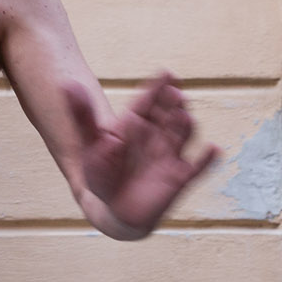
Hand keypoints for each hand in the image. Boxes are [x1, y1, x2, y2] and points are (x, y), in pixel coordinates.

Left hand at [67, 73, 218, 235]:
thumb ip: (81, 115)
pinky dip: (206, 160)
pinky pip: (196, 169)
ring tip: (183, 117)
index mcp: (135, 124)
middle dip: (173, 104)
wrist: (112, 208)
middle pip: (167, 115)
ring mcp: (169, 156)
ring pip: (182, 137)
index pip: (147, 102)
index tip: (166, 73)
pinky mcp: (179, 179)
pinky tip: (215, 150)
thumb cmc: (101, 172)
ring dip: (185, 127)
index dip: (157, 88)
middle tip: (175, 92)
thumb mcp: (89, 142)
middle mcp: (156, 136)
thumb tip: (67, 86)